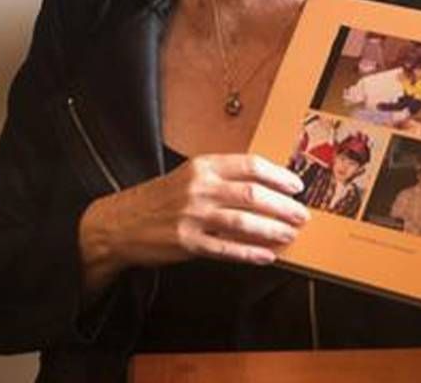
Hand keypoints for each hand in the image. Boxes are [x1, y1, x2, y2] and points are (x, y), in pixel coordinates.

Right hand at [78, 154, 308, 293]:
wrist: (119, 223)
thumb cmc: (158, 199)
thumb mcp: (188, 176)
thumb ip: (221, 177)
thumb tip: (264, 186)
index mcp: (202, 166)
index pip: (250, 165)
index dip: (278, 176)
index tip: (296, 185)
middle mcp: (199, 188)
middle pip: (253, 194)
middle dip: (283, 205)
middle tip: (301, 214)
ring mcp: (193, 216)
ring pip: (243, 221)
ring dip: (273, 229)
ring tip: (290, 233)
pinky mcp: (187, 243)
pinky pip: (226, 249)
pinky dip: (250, 253)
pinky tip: (267, 255)